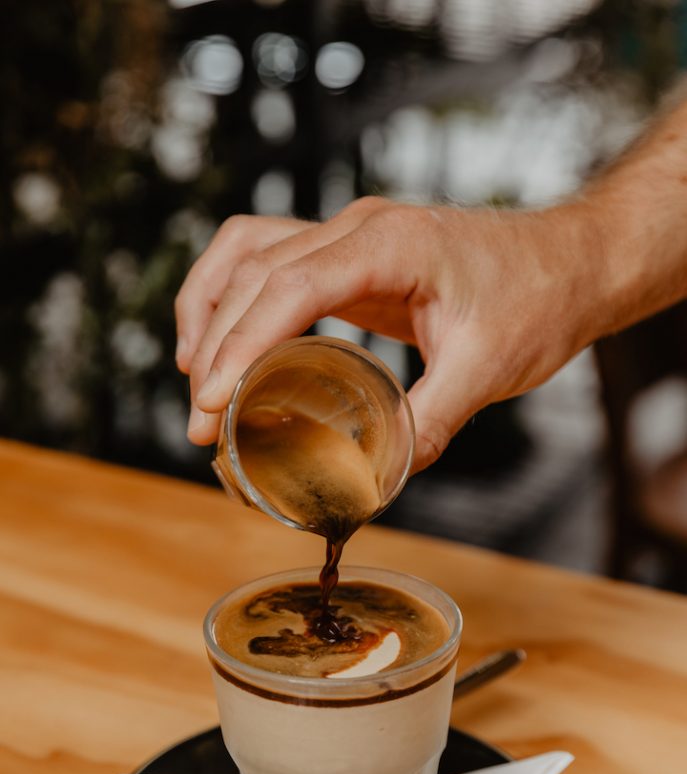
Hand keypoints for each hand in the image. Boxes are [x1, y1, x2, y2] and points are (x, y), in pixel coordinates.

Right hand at [176, 197, 604, 471]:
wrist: (570, 262)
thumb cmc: (538, 298)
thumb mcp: (488, 368)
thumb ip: (431, 420)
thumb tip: (379, 478)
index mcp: (389, 245)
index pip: (290, 287)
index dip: (241, 345)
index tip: (213, 402)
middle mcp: (359, 228)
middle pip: (255, 272)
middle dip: (215, 346)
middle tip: (202, 422)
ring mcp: (352, 235)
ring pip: (249, 253)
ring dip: (211, 308)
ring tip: (194, 376)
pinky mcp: (353, 255)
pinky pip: (272, 256)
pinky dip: (236, 293)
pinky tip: (227, 336)